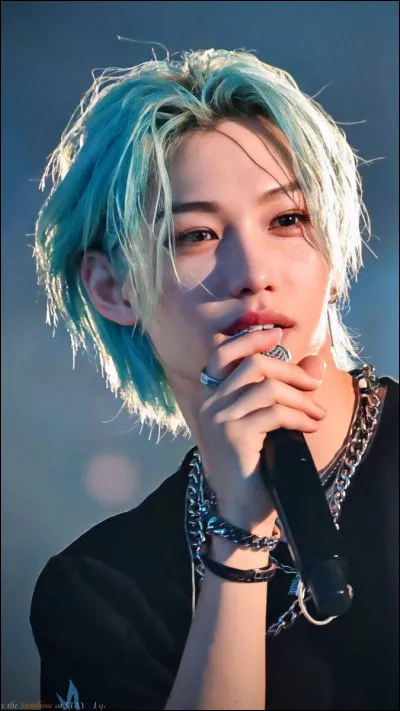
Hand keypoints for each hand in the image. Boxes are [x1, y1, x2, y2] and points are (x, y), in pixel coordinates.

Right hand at [195, 328, 326, 535]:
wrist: (240, 509)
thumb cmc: (252, 465)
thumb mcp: (266, 422)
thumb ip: (284, 389)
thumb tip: (315, 362)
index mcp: (211, 395)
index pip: (222, 352)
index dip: (250, 339)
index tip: (278, 336)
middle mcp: (210, 403)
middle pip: (253, 364)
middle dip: (290, 370)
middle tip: (313, 384)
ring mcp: (219, 418)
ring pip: (268, 387)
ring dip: (301, 399)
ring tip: (316, 414)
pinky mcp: (234, 435)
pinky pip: (275, 413)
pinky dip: (299, 417)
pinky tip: (310, 426)